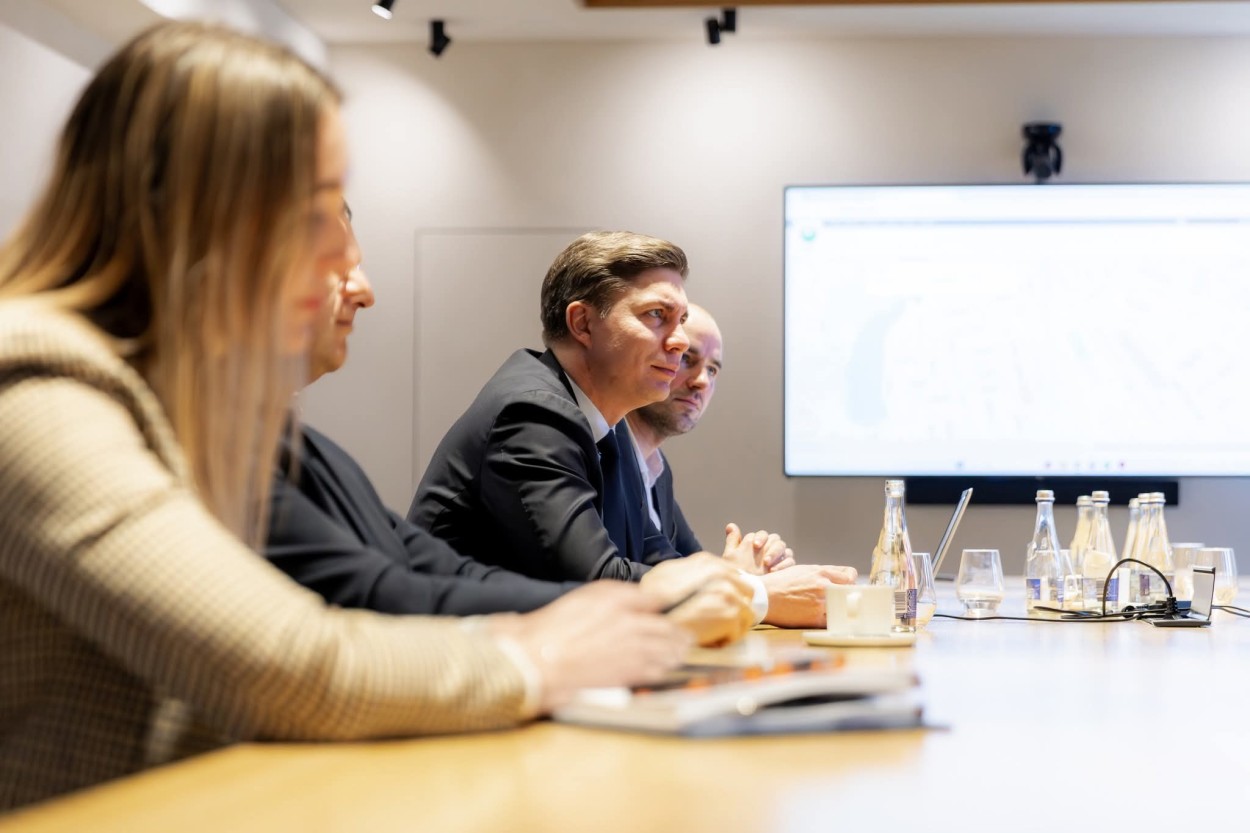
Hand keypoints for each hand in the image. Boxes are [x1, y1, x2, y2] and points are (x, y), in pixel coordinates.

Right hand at [490, 582, 689, 712]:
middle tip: (685, 636)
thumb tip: (643, 600)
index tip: (673, 608)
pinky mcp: (630, 674)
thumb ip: (617, 596)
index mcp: (619, 600)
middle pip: (668, 627)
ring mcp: (634, 650)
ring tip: (681, 652)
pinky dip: (666, 668)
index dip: (667, 604)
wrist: (538, 661)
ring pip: (669, 650)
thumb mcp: (584, 598)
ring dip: (677, 650)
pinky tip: (667, 668)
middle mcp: (632, 622)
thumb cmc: (553, 628)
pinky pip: (659, 670)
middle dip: (678, 631)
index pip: (656, 599)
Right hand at [641, 555, 755, 646]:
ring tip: (712, 631)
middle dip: (737, 606)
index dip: (730, 591)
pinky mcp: (731, 616)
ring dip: (732, 625)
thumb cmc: (653, 598)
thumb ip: (689, 569)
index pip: (735, 575)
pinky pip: (738, 633)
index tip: (722, 603)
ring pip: (747, 614)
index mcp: (707, 562)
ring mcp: (729, 595)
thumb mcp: (666, 572)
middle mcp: (722, 575)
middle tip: (720, 619)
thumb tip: (703, 573)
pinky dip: (724, 640)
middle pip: (747, 592)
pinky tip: (708, 639)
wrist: (653, 618)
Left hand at [722, 523, 791, 573]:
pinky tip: (774, 571)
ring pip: (784, 549)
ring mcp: (779, 558)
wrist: (743, 590)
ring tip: (768, 565)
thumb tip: (730, 526)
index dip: (761, 537)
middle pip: (776, 540)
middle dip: (770, 548)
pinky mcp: (786, 568)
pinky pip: (790, 561)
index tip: (755, 545)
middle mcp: (769, 548)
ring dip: (777, 555)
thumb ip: (732, 540)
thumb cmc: (736, 572)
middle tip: (764, 559)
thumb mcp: (731, 556)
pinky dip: (784, 564)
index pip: (763, 534)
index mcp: (758, 543)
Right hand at [760, 564, 858, 628]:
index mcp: (822, 572)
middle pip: (850, 592)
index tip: (847, 586)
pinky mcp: (815, 618)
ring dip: (838, 609)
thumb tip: (839, 576)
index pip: (850, 575)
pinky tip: (821, 618)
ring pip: (842, 607)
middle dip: (846, 595)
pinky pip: (831, 621)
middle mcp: (824, 586)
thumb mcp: (803, 569)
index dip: (850, 581)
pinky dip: (828, 621)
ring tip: (830, 610)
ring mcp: (821, 603)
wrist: (764, 597)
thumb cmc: (781, 582)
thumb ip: (823, 572)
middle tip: (842, 599)